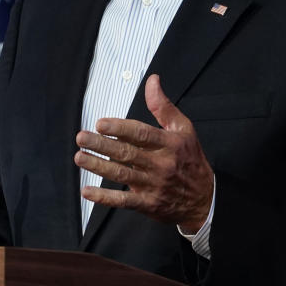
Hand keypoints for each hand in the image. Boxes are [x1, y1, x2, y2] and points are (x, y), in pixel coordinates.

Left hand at [74, 75, 213, 232]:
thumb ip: (163, 106)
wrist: (205, 199)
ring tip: (79, 157)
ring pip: (122, 175)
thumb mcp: (184, 129)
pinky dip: (105, 197)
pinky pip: (124, 202)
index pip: (142, 134)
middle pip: (127, 153)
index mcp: (169, 144)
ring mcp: (153, 186)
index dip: (120, 128)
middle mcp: (160, 164)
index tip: (100, 124)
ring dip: (99, 167)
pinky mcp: (148, 204)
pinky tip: (87, 191)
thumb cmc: (191, 159)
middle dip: (102, 145)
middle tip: (81, 138)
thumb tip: (152, 81)